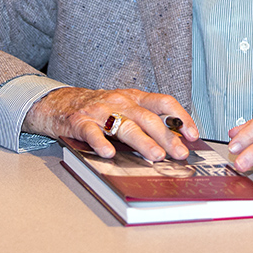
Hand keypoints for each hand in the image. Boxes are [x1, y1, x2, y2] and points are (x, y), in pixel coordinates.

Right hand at [23, 87, 197, 162]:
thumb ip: (146, 121)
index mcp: (135, 98)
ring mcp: (100, 111)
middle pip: (147, 118)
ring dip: (142, 142)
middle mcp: (120, 102)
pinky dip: (101, 143)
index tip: (192, 134)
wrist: (60, 102)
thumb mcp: (125, 108)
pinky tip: (109, 153)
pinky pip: (92, 132)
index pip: (163, 103)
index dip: (180, 117)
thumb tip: (175, 142)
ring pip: (124, 126)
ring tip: (155, 155)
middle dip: (166, 137)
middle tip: (179, 153)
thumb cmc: (99, 109)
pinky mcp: (80, 122)